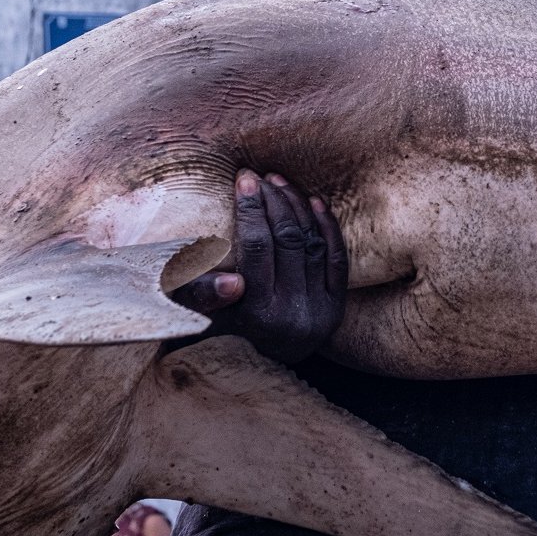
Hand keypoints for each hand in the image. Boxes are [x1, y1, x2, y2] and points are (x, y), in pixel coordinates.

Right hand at [173, 170, 348, 367]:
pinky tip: (314, 200)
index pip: (257, 247)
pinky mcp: (337, 306)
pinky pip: (337, 258)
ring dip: (297, 206)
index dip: (251, 208)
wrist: (261, 359)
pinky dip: (327, 226)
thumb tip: (231, 282)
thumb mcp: (199, 313)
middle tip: (260, 176)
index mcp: (257, 314)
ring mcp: (320, 310)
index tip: (243, 179)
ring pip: (312, 244)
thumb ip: (200, 293)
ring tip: (279, 182)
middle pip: (287, 240)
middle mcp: (293, 314)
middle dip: (273, 201)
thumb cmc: (221, 328)